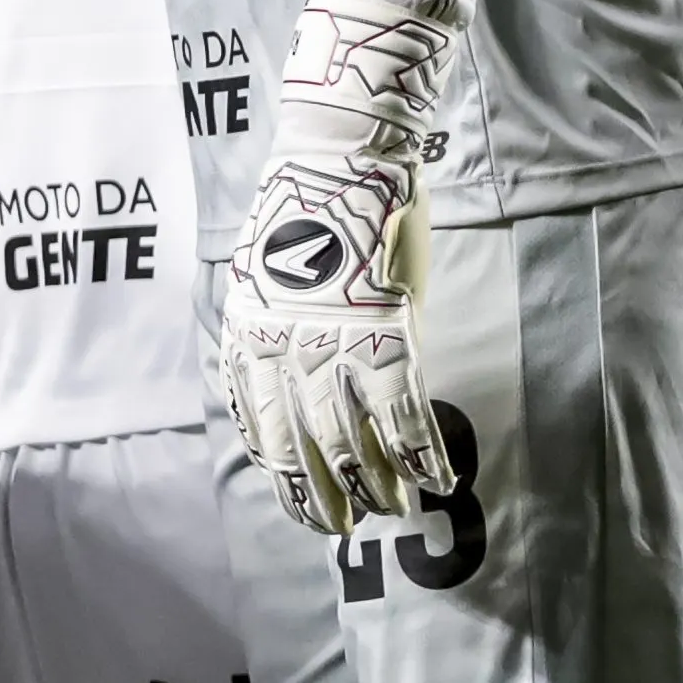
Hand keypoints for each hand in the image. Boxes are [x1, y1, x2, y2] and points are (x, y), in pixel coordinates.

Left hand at [218, 0, 475, 532]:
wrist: (343, 154)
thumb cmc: (314, 210)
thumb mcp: (268, 276)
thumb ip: (278, 331)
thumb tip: (296, 375)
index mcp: (245, 337)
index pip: (256, 427)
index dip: (282, 472)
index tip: (302, 498)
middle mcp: (276, 350)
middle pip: (296, 448)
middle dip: (320, 497)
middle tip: (345, 528)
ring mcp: (328, 344)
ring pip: (349, 442)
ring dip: (376, 485)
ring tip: (397, 510)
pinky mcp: (383, 333)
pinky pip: (401, 414)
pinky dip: (420, 454)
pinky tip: (438, 479)